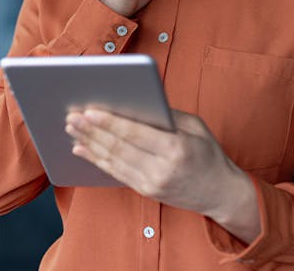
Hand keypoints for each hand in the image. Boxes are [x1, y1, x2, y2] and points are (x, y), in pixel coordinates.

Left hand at [65, 109, 260, 242]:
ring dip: (90, 144)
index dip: (110, 122)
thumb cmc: (209, 153)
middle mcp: (162, 169)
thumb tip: (135, 101)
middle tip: (72, 116)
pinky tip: (83, 149)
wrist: (221, 192)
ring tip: (72, 129)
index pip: (135, 133)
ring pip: (113, 161)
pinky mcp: (146, 191)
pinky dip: (97, 160)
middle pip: (119, 147)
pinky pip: (116, 173)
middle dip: (92, 131)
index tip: (89, 110)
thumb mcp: (195, 126)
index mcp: (176, 148)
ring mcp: (152, 183)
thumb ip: (166, 115)